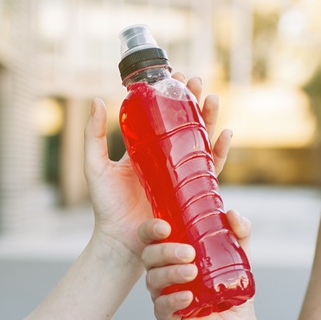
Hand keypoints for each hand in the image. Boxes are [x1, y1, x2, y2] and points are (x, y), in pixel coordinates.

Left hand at [84, 75, 231, 258]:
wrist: (121, 242)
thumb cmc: (106, 207)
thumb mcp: (96, 167)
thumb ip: (94, 135)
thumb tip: (100, 100)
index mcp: (144, 151)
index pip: (161, 118)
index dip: (170, 97)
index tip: (175, 76)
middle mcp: (165, 161)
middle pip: (185, 124)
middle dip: (193, 101)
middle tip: (197, 81)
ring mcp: (180, 176)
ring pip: (200, 141)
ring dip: (209, 118)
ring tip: (212, 98)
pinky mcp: (191, 193)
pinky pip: (210, 169)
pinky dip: (219, 151)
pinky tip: (226, 133)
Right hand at [139, 209, 256, 319]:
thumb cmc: (231, 283)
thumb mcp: (240, 254)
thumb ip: (239, 231)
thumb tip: (232, 214)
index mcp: (171, 253)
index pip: (150, 236)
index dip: (150, 230)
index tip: (165, 228)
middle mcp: (162, 272)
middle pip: (148, 257)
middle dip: (165, 252)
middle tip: (189, 253)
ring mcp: (163, 295)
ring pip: (153, 281)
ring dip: (171, 274)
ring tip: (192, 272)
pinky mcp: (169, 317)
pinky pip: (162, 308)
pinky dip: (173, 301)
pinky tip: (187, 297)